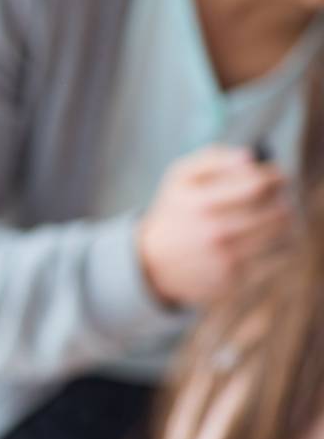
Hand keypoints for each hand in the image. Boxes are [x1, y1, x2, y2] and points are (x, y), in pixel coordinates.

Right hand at [137, 144, 292, 307]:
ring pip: (285, 234)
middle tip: (276, 198)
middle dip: (282, 199)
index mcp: (200, 204)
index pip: (259, 184)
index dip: (274, 177)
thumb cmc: (176, 212)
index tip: (275, 177)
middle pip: (278, 210)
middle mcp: (214, 234)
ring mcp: (226, 261)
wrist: (153, 264)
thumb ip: (215, 157)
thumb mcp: (181, 176)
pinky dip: (280, 246)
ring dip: (286, 222)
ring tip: (274, 217)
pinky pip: (280, 259)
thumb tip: (250, 158)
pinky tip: (267, 240)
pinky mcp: (236, 281)